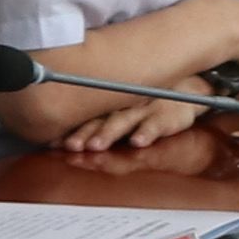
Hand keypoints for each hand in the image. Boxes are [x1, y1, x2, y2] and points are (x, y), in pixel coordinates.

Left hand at [50, 90, 185, 156]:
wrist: (185, 93)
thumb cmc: (148, 105)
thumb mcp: (121, 109)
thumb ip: (97, 121)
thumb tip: (61, 138)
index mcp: (110, 106)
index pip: (85, 119)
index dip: (70, 130)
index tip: (53, 143)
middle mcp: (123, 107)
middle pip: (99, 121)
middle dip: (84, 134)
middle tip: (70, 145)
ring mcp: (143, 111)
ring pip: (122, 122)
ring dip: (108, 133)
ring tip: (96, 145)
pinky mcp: (164, 118)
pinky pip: (155, 126)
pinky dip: (146, 133)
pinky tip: (138, 142)